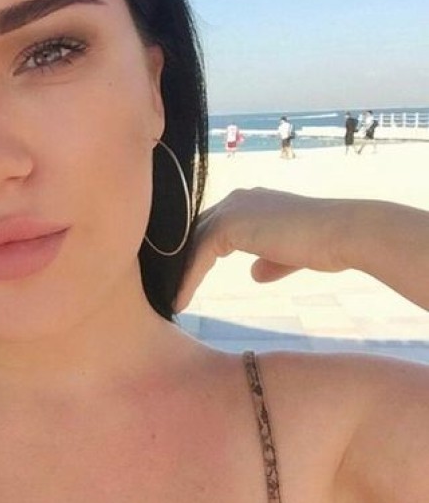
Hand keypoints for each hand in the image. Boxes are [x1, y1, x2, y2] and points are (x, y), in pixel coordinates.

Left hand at [175, 188, 345, 311]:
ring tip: (167, 300)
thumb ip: (269, 262)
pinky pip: (198, 256)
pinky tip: (180, 301)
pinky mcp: (229, 225)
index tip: (182, 280)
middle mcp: (235, 201)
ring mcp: (231, 210)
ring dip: (178, 273)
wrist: (340, 234)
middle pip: (193, 233)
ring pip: (191, 245)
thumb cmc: (322, 244)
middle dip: (178, 262)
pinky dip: (187, 280)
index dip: (194, 255)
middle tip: (163, 289)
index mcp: (248, 204)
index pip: (210, 229)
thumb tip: (253, 274)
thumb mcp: (288, 255)